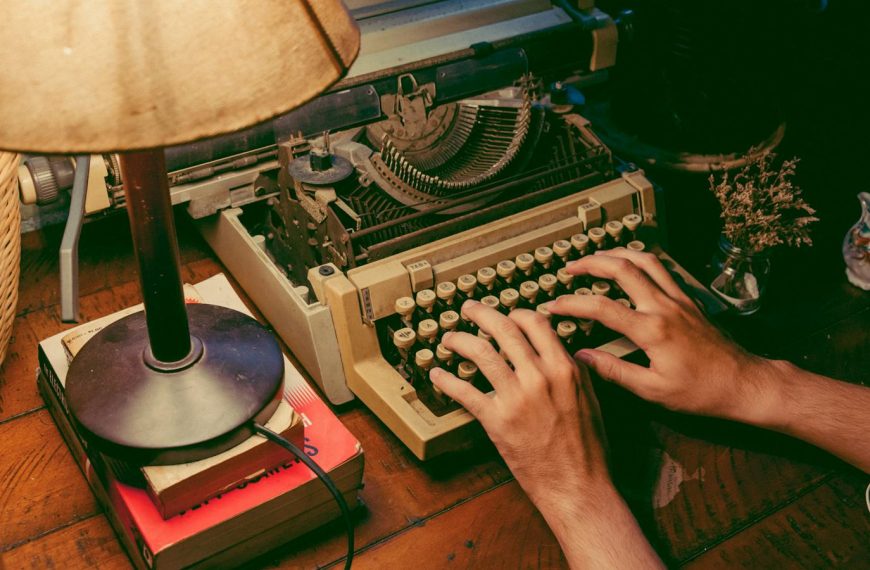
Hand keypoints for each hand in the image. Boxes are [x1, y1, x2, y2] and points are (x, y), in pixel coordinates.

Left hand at [431, 301, 611, 506]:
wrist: (578, 485)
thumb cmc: (586, 448)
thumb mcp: (589, 398)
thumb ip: (573, 372)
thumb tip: (564, 353)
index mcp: (564, 368)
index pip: (535, 323)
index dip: (516, 313)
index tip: (506, 314)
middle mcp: (540, 376)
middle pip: (503, 329)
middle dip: (481, 314)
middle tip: (469, 310)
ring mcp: (517, 397)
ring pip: (481, 352)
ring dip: (459, 340)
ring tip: (449, 338)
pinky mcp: (497, 420)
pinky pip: (464, 392)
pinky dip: (446, 380)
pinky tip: (437, 375)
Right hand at [550, 249, 773, 422]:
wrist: (743, 384)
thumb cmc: (701, 392)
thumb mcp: (652, 390)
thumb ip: (613, 371)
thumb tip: (581, 357)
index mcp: (651, 330)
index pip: (600, 307)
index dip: (571, 303)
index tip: (553, 306)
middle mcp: (664, 307)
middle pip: (621, 269)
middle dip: (590, 264)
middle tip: (570, 268)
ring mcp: (679, 299)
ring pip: (644, 261)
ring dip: (617, 255)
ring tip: (597, 257)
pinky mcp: (689, 300)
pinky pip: (663, 269)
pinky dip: (642, 260)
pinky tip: (633, 263)